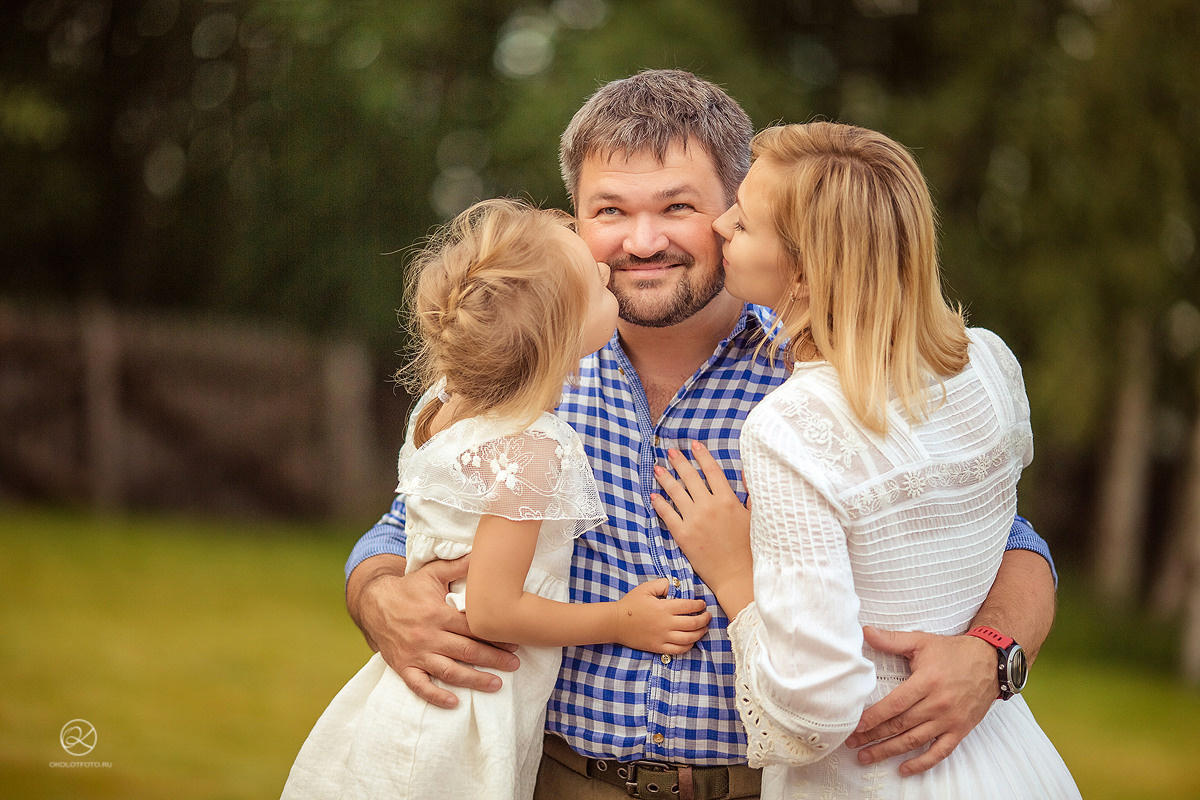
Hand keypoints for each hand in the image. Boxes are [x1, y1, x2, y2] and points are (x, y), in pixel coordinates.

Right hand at [352, 555, 519, 708]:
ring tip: (496, 684)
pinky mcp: (403, 666)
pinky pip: (419, 686)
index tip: (514, 640)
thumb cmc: (408, 588)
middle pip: (467, 651)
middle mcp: (428, 636)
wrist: (373, 603)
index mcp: (438, 613)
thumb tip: (483, 553)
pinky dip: (436, 697)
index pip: (473, 627)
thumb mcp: (433, 573)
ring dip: (474, 680)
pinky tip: (454, 703)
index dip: (495, 635)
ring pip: (449, 671)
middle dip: (494, 658)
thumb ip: (459, 566)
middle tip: (515, 664)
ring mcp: (415, 654)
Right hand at [614, 578, 710, 652]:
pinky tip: (691, 641)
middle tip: (707, 616)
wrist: (616, 623)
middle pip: (693, 623)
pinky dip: (688, 646)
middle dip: (704, 619)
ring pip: (688, 638)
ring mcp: (662, 637)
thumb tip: (675, 585)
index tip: (702, 604)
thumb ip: (662, 584)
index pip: (689, 606)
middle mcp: (665, 623)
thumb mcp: (645, 588)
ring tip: (704, 629)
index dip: (699, 605)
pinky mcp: (658, 647)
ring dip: (700, 633)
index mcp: (663, 608)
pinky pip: (678, 650)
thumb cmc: (631, 604)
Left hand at [650, 443, 752, 613]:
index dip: (702, 455)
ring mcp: (694, 520)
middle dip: (679, 462)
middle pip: (690, 477)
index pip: (712, 470)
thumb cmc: (749, 548)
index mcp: (728, 500)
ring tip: (657, 468)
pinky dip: (659, 503)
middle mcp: (709, 506)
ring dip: (665, 478)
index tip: (694, 444)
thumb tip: (745, 471)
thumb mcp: (754, 517)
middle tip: (670, 452)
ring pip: (676, 493)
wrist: (737, 575)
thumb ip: (749, 493)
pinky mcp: (683, 535)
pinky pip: (667, 514)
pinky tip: (654, 496)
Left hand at [845, 626, 996, 774]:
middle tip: (853, 743)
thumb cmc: (953, 652)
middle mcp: (938, 704)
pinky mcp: (960, 730)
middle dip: (874, 736)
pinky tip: (904, 768)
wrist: (990, 662)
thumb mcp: (922, 641)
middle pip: (901, 725)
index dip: (874, 717)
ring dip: (889, 751)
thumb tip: (866, 632)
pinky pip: (940, 752)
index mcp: (927, 682)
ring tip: (867, 756)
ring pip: (915, 740)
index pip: (896, 704)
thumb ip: (892, 639)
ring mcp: (950, 720)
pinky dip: (922, 763)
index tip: (856, 725)